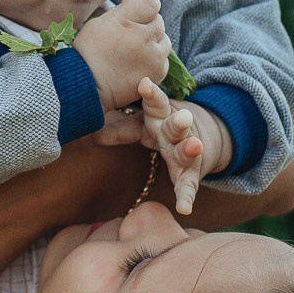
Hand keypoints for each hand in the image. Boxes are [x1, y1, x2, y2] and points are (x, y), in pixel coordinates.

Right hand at [72, 0, 171, 110]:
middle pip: (158, 21)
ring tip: (132, 51)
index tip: (132, 15)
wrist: (87, 86)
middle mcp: (144, 38)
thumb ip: (125, 5)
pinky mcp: (157, 74)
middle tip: (126, 37)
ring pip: (164, 40)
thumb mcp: (102, 22)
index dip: (142, 5)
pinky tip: (137, 63)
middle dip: (146, 25)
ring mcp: (153, 57)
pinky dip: (154, 59)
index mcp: (127, 21)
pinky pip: (164, 59)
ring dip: (153, 42)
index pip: (151, 2)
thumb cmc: (90, 50)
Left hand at [131, 78, 231, 215]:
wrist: (200, 139)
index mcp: (162, 115)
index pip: (157, 102)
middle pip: (177, 126)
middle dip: (179, 122)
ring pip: (187, 151)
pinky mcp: (191, 174)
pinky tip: (184, 208)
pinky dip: (186, 196)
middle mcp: (176, 132)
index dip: (150, 93)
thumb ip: (120, 128)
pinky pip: (188, 186)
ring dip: (190, 149)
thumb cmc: (161, 128)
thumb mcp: (143, 125)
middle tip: (183, 116)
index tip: (144, 84)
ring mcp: (187, 152)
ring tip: (194, 146)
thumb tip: (92, 133)